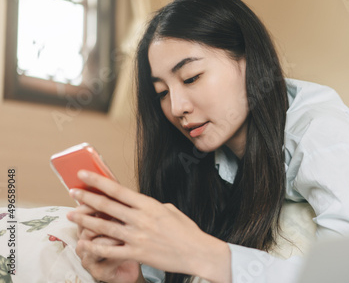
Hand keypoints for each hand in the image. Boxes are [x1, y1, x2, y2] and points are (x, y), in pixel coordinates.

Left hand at [66, 170, 230, 282]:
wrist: (197, 252)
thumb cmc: (186, 231)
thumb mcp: (170, 210)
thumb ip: (151, 207)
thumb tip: (138, 206)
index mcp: (149, 205)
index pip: (118, 189)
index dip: (98, 181)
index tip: (84, 175)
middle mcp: (141, 219)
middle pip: (107, 206)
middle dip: (86, 198)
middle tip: (73, 192)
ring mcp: (137, 236)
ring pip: (104, 226)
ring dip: (85, 220)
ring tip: (71, 215)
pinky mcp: (137, 253)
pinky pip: (110, 250)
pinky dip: (95, 247)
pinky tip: (84, 243)